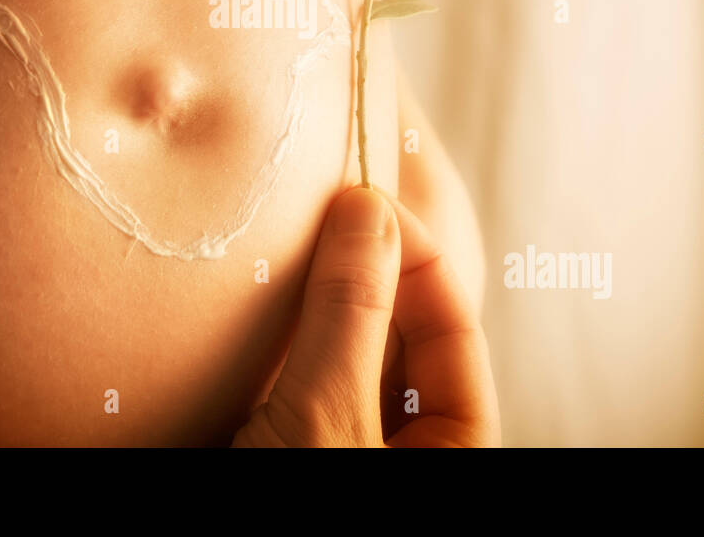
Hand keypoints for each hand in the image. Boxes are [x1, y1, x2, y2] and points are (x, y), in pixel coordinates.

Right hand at [232, 187, 498, 446]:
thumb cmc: (289, 531)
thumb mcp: (327, 419)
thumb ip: (352, 316)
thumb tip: (366, 211)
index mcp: (456, 449)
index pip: (455, 328)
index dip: (415, 253)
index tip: (360, 199)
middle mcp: (404, 447)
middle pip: (399, 337)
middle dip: (362, 272)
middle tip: (321, 212)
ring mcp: (342, 445)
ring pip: (342, 357)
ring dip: (314, 304)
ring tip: (283, 249)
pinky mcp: (284, 446)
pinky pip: (294, 384)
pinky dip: (275, 344)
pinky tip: (247, 308)